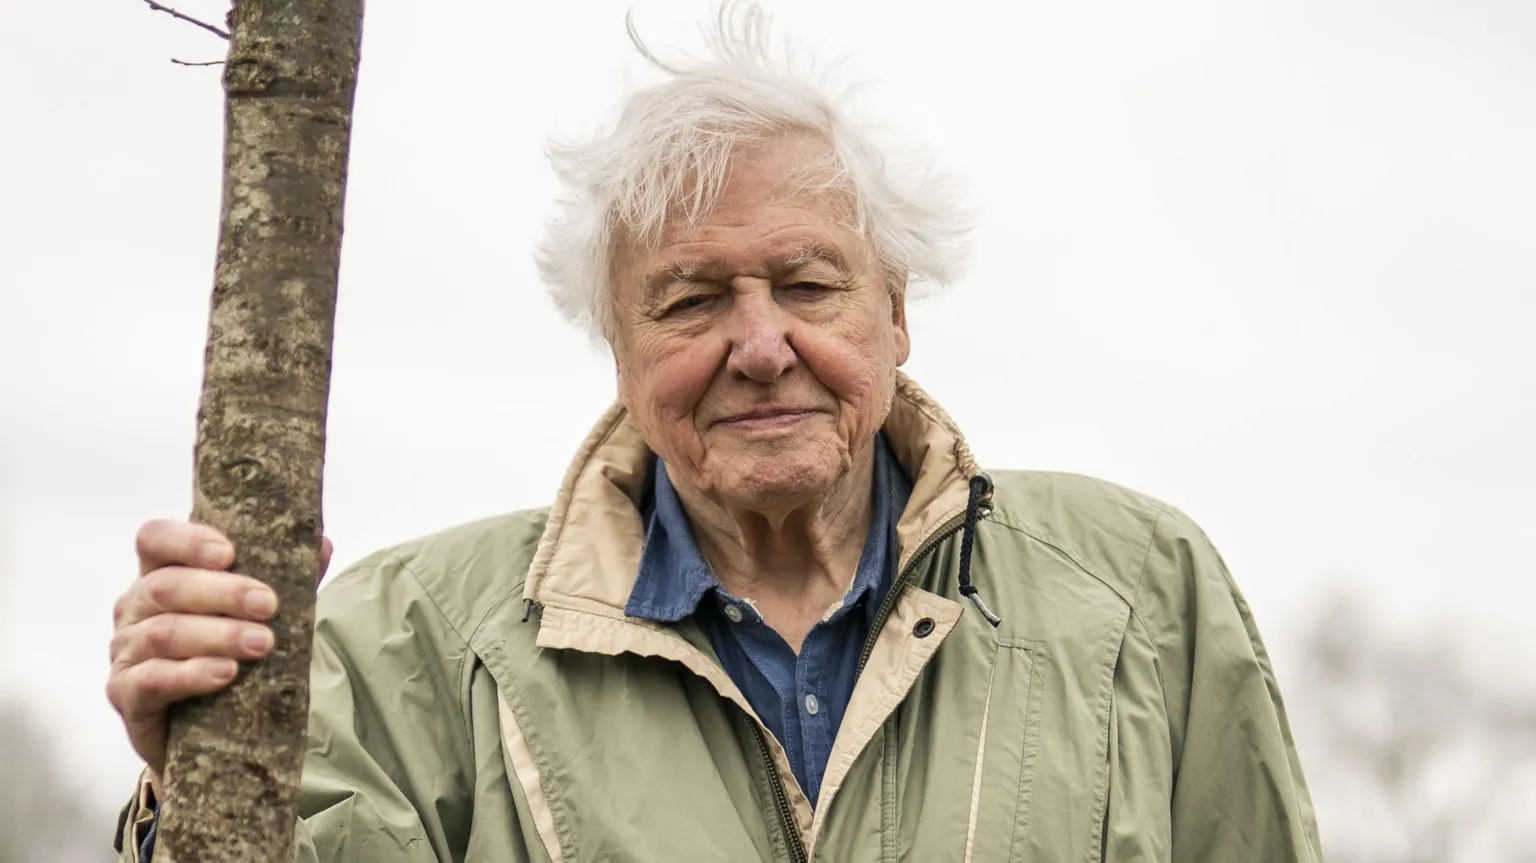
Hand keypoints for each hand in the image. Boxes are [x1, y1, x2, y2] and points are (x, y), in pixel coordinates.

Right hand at [106, 519, 330, 793]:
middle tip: (268, 605)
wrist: (208, 728)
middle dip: (222, 593)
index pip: (155, 539)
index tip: (229, 552)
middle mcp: (135, 607)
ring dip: (217, 635)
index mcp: (162, 573)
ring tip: (261, 643)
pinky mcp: (126, 694)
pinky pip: (152, 679)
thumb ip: (286, 578)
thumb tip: (322, 546)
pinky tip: (225, 673)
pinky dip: (190, 674)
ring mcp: (126, 651)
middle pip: (166, 586)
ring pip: (163, 633)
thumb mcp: (258, 612)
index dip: (186, 541)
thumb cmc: (228, 653)